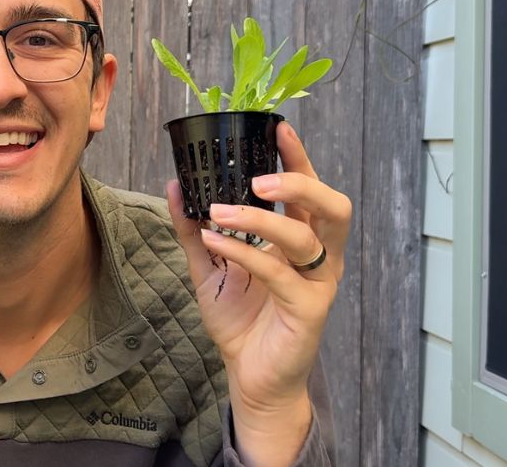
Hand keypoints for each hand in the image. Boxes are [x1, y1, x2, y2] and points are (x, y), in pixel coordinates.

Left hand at [166, 121, 350, 462]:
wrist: (250, 377)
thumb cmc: (240, 322)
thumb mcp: (208, 269)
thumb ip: (193, 229)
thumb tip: (174, 186)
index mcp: (301, 240)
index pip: (310, 190)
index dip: (300, 157)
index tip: (278, 127)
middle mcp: (317, 257)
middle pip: (332, 206)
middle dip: (300, 183)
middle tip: (259, 179)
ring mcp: (316, 283)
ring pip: (307, 237)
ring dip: (262, 218)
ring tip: (221, 211)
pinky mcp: (307, 310)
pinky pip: (278, 272)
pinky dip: (244, 252)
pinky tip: (214, 241)